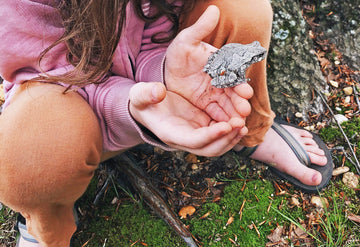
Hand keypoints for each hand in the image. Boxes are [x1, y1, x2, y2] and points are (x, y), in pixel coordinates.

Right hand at [129, 82, 247, 155]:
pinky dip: (231, 131)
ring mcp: (195, 135)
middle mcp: (184, 139)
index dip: (210, 136)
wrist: (148, 107)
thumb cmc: (143, 102)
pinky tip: (240, 120)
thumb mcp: (140, 95)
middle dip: (226, 140)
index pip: (193, 141)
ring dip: (232, 138)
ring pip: (217, 145)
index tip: (227, 126)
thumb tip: (158, 91)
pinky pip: (219, 135)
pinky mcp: (201, 127)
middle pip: (209, 149)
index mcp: (170, 133)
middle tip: (240, 125)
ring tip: (243, 125)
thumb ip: (147, 94)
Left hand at [164, 5, 253, 121]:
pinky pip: (216, 115)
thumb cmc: (179, 53)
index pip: (232, 75)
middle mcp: (221, 81)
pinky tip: (225, 129)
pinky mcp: (207, 106)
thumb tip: (213, 9)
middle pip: (233, 93)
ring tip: (238, 124)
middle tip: (245, 110)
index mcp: (220, 66)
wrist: (167, 72)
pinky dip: (222, 121)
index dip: (238, 83)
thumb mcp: (186, 40)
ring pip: (227, 106)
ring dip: (233, 114)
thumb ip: (200, 28)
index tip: (245, 91)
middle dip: (239, 102)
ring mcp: (214, 95)